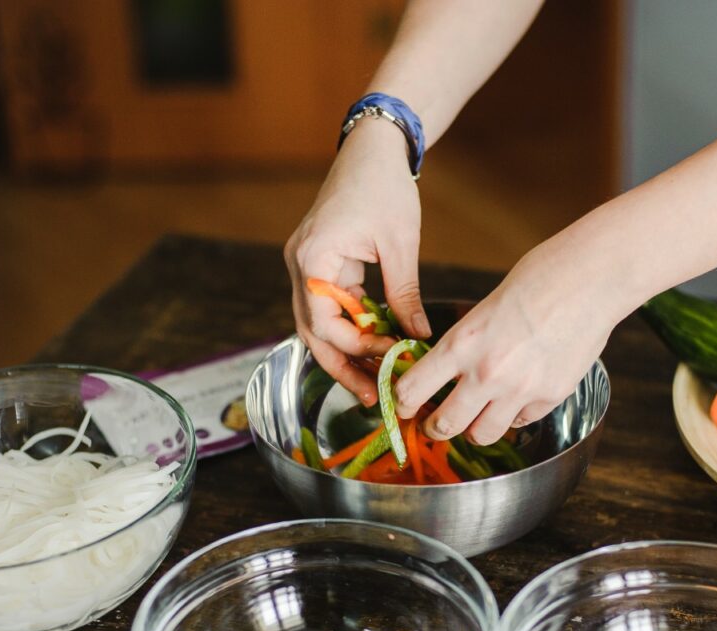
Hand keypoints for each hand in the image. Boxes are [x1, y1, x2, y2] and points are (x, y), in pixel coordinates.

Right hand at [284, 120, 431, 405]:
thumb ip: (404, 294)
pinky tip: (373, 347)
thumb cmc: (384, 187)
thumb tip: (417, 337)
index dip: (359, 349)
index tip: (392, 357)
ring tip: (374, 380)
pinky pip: (327, 308)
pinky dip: (348, 330)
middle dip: (343, 367)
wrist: (371, 148)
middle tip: (374, 395)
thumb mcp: (400, 244)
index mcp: (313, 260)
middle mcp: (299, 266)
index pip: (326, 325)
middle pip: (313, 334)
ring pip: (317, 325)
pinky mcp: (317, 264)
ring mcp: (304, 265)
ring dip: (345, 353)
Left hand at [394, 238, 617, 444]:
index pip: (411, 390)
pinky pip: (521, 422)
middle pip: (444, 425)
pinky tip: (517, 397)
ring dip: (474, 429)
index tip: (403, 404)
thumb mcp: (484, 308)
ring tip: (476, 418)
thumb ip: (465, 345)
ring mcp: (520, 390)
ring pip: (481, 436)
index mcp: (462, 343)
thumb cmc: (539, 279)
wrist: (591, 279)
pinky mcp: (550, 397)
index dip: (402, 402)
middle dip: (434, 426)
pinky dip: (514, 416)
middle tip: (434, 422)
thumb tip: (448, 372)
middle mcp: (487, 373)